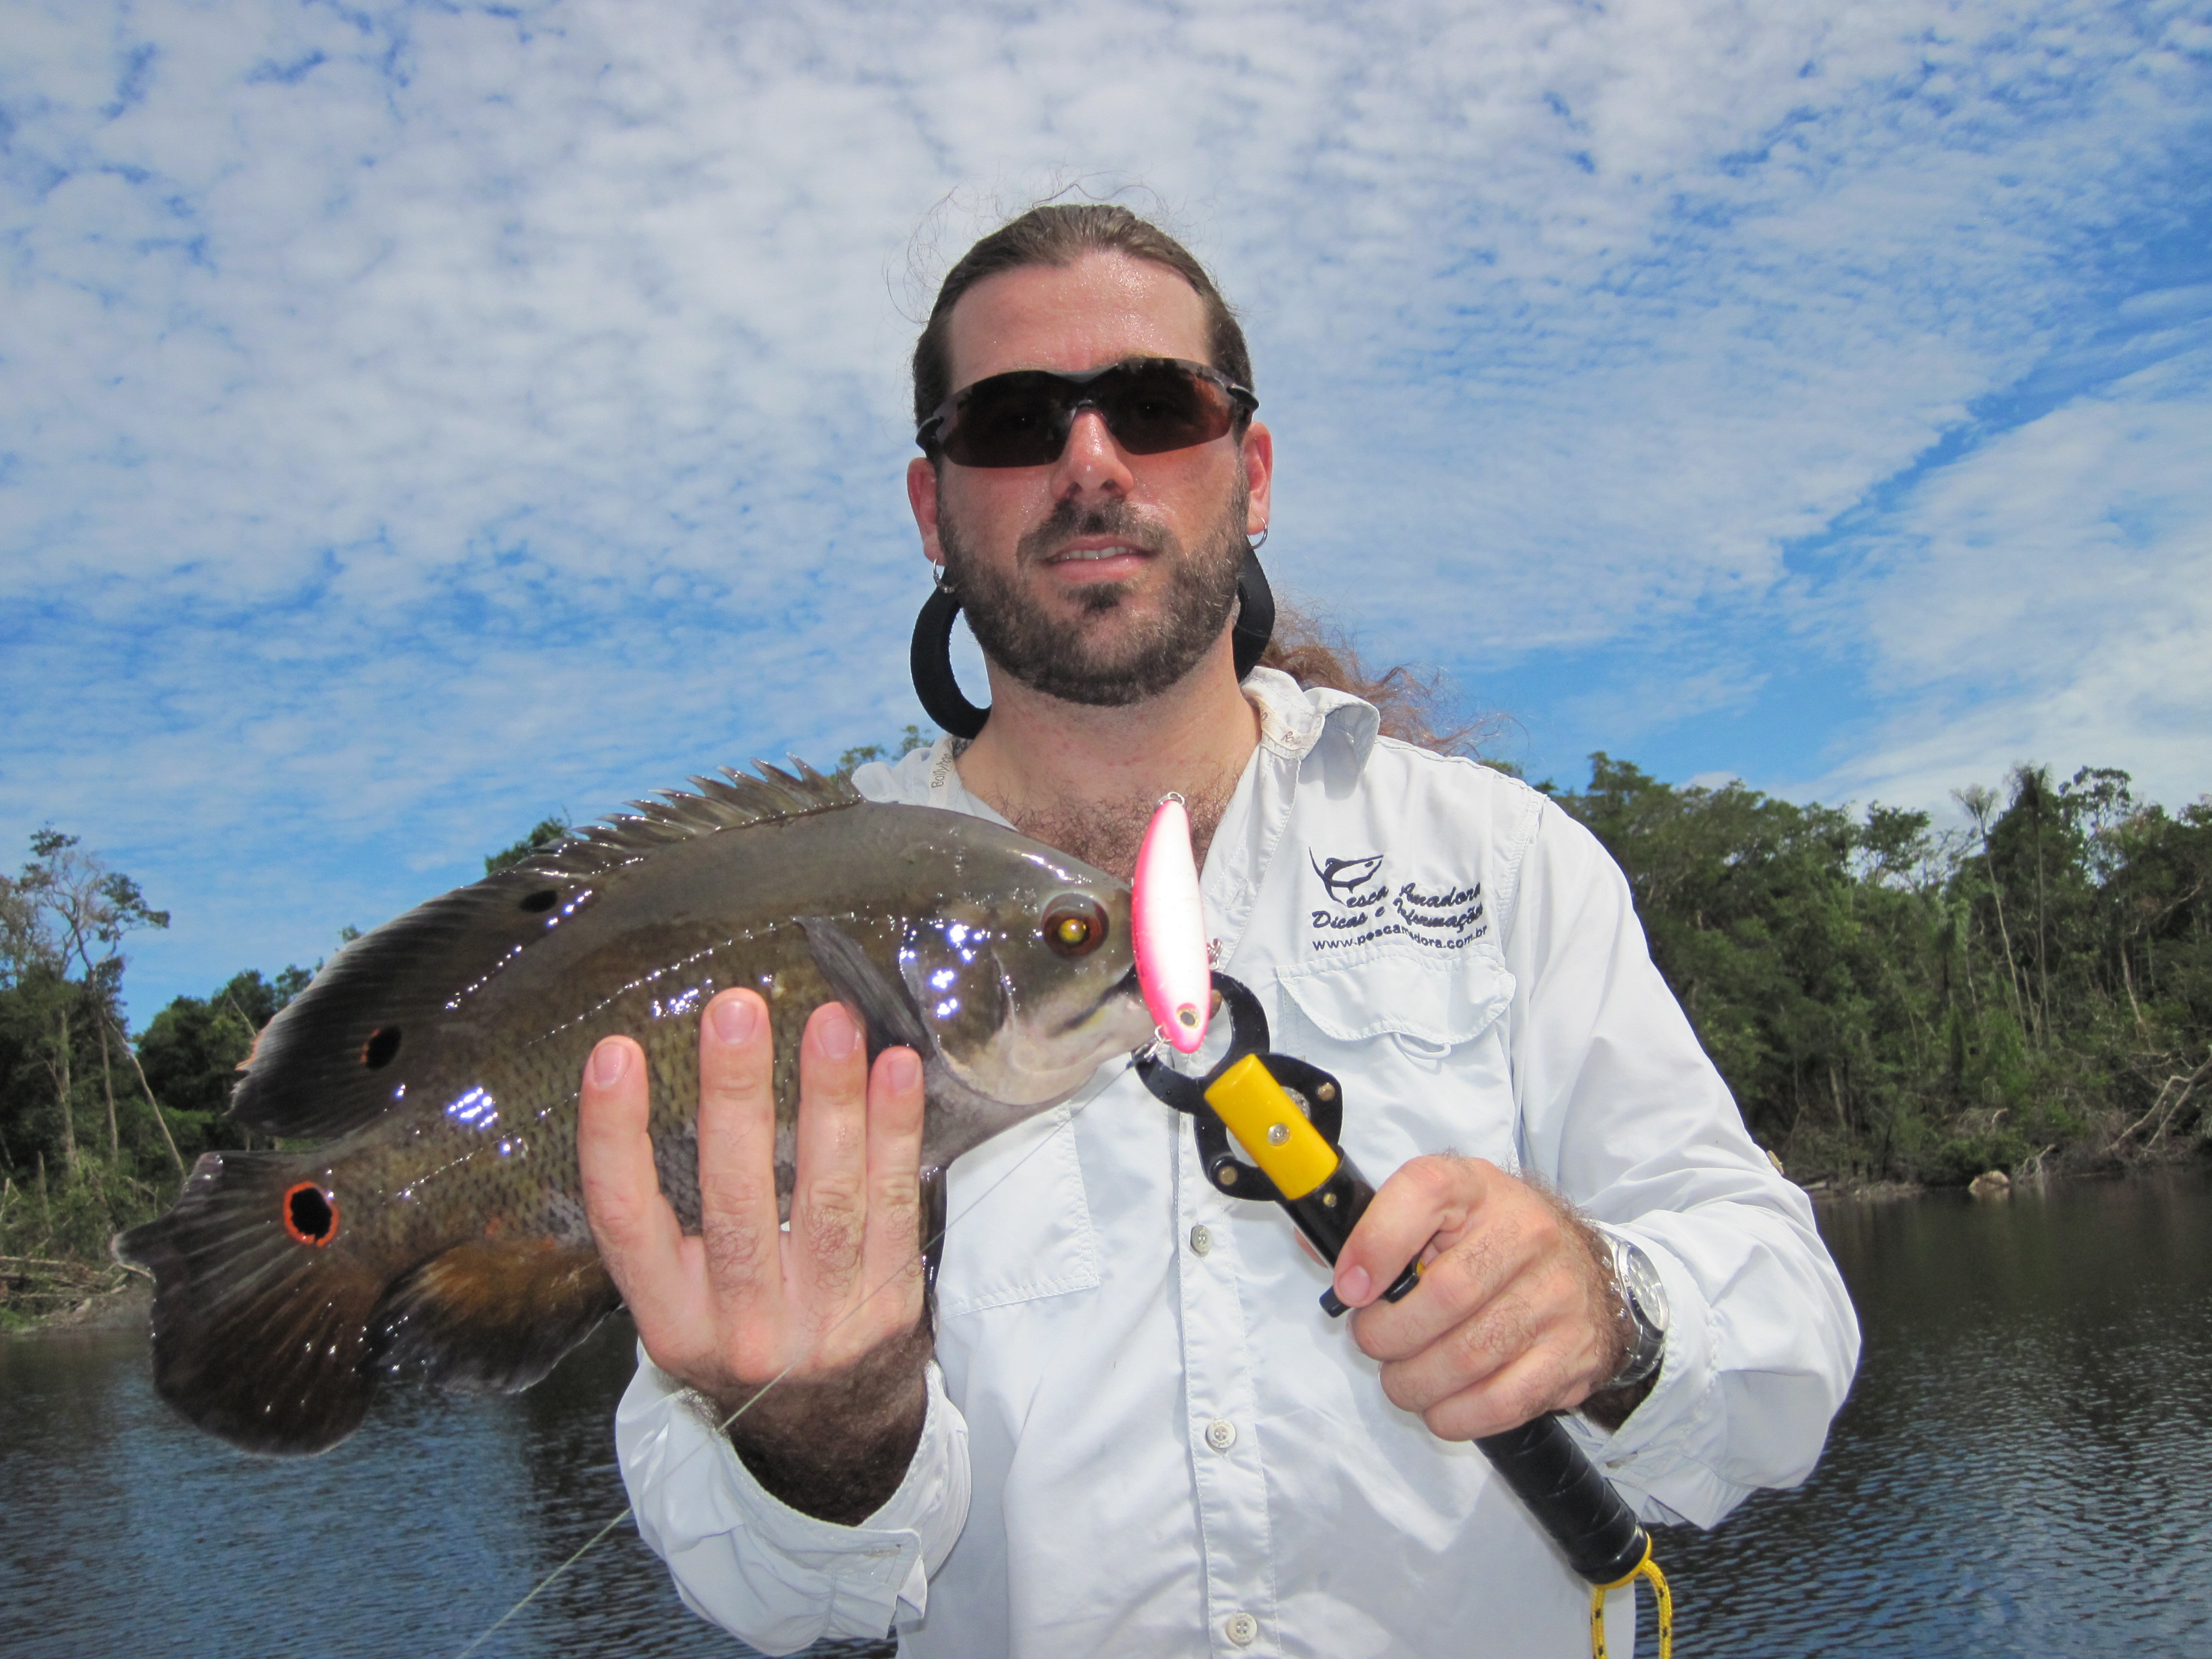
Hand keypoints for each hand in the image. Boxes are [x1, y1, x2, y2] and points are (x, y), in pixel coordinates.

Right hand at [578, 989, 932, 1522]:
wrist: (830, 1435)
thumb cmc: (745, 1334)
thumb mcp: (683, 1306)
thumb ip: (670, 1223)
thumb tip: (654, 1080)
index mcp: (671, 1320)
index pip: (627, 1222)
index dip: (613, 1136)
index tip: (614, 1053)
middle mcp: (741, 1329)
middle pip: (735, 1201)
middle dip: (736, 1097)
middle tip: (737, 1008)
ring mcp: (821, 1322)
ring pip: (826, 1200)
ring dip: (830, 1101)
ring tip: (830, 1021)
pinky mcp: (889, 1307)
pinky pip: (894, 1208)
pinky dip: (897, 1134)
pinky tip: (896, 1069)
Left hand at [1332, 1156, 1633, 1438]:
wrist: (1578, 1267)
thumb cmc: (1487, 1240)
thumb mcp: (1434, 1211)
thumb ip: (1375, 1227)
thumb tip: (1318, 1252)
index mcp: (1476, 1188)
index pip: (1424, 1193)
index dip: (1375, 1244)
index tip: (1350, 1289)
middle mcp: (1526, 1232)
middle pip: (1444, 1296)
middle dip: (1387, 1335)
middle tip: (1375, 1342)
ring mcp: (1557, 1295)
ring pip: (1467, 1357)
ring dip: (1415, 1383)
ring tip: (1404, 1378)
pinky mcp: (1573, 1352)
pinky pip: (1501, 1401)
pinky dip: (1455, 1415)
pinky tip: (1442, 1403)